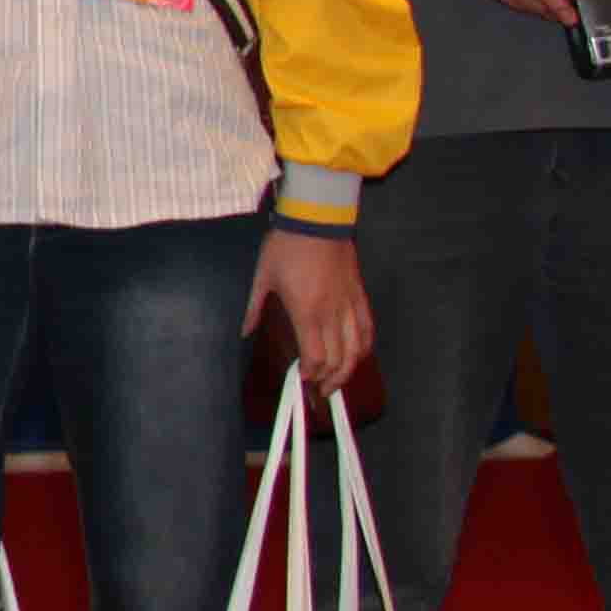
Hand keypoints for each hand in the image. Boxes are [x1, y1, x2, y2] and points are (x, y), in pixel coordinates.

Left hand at [246, 225, 371, 391]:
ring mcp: (349, 304)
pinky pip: (367, 328)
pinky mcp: (359, 295)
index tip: (303, 381)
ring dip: (349, 370)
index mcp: (306, 311)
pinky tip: (357, 356)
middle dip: (330, 380)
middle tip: (319, 391)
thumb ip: (253, 308)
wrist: (317, 219)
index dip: (311, 374)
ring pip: (357, 349)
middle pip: (338, 359)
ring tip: (338, 382)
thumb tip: (243, 332)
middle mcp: (332, 313)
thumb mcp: (262, 276)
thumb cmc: (286, 246)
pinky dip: (364, 347)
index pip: (315, 356)